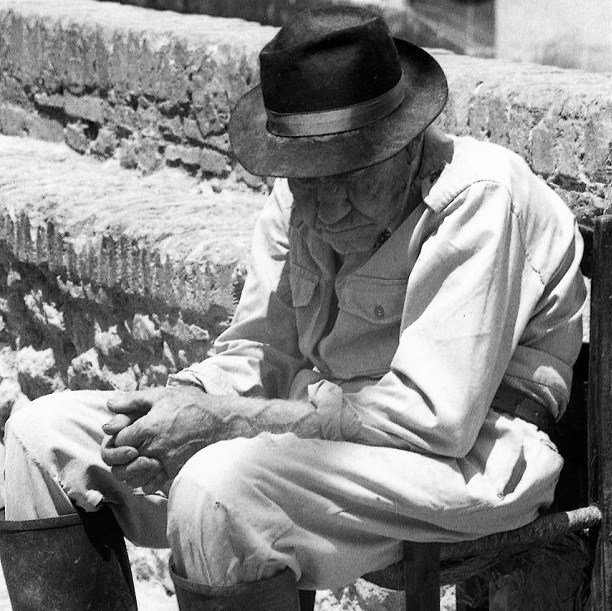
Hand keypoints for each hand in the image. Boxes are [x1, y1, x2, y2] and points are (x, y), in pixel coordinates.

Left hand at [101, 385, 215, 483]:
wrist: (221, 422)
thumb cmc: (193, 405)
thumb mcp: (163, 395)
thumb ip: (134, 400)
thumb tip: (110, 404)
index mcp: (149, 426)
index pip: (119, 439)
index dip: (119, 436)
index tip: (127, 432)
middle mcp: (155, 446)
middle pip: (122, 460)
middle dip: (121, 454)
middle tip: (128, 448)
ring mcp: (165, 461)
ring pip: (133, 475)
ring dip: (129, 469)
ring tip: (136, 459)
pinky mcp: (175, 470)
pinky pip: (151, 483)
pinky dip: (146, 480)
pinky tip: (150, 469)